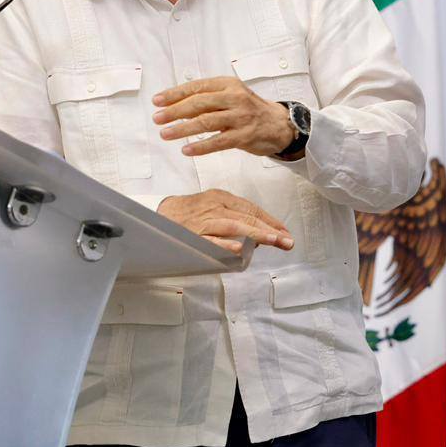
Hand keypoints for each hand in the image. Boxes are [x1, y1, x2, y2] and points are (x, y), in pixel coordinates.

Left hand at [153, 77, 295, 158]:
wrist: (279, 124)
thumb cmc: (250, 110)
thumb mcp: (231, 95)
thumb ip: (208, 98)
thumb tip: (176, 104)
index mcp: (228, 84)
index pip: (196, 87)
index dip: (174, 94)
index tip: (158, 101)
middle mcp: (234, 98)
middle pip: (198, 103)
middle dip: (174, 111)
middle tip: (158, 118)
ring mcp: (240, 117)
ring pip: (206, 122)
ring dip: (182, 129)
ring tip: (166, 134)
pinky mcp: (244, 136)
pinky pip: (218, 142)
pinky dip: (200, 146)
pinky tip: (187, 149)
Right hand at [159, 190, 293, 253]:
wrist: (158, 213)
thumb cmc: (188, 213)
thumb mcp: (213, 208)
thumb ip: (235, 218)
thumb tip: (259, 235)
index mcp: (222, 198)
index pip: (252, 209)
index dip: (271, 221)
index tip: (285, 232)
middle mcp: (215, 206)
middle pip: (247, 217)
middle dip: (270, 230)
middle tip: (287, 241)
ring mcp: (204, 220)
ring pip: (234, 226)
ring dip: (256, 234)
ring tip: (273, 241)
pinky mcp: (192, 234)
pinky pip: (211, 239)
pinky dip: (224, 243)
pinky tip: (238, 248)